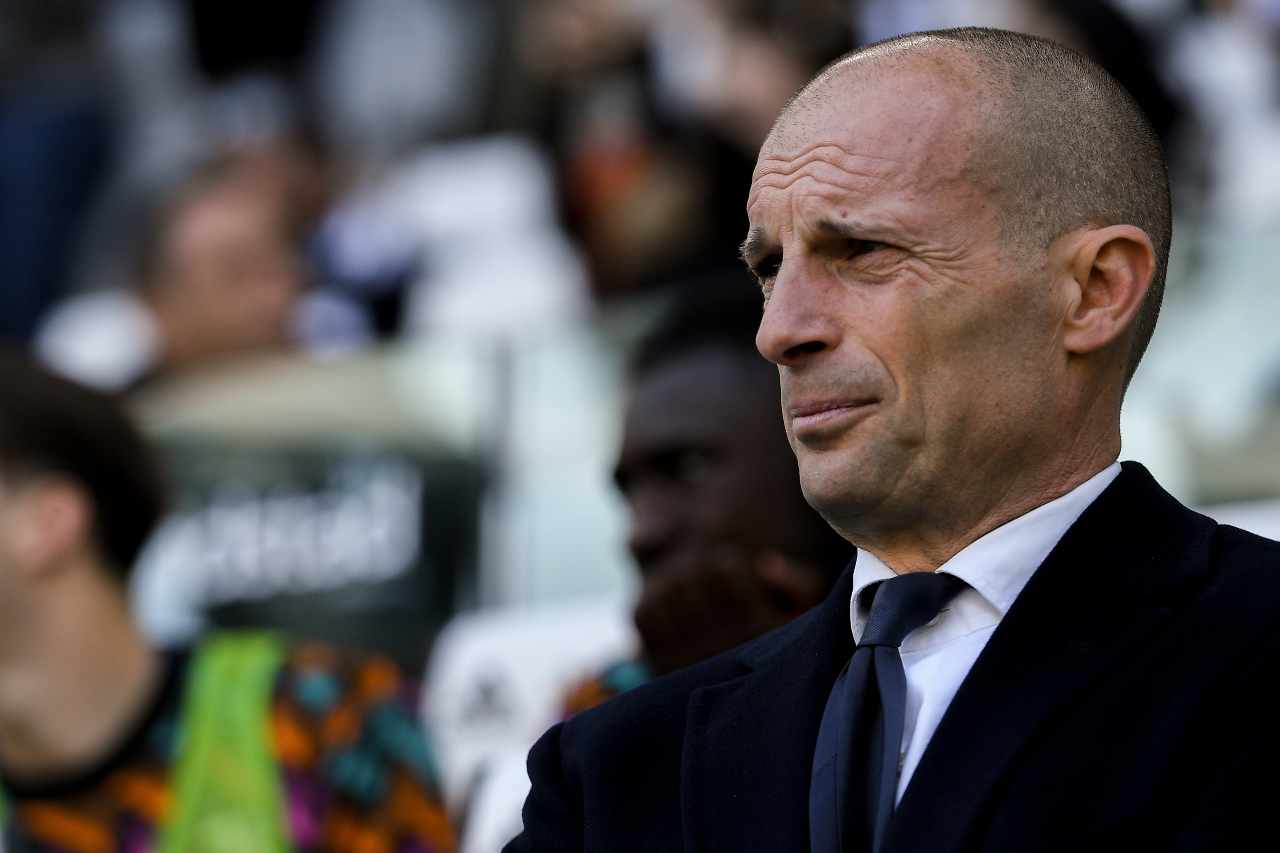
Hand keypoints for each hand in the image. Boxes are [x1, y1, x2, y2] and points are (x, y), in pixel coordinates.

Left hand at [634, 546, 828, 675]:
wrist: (744, 713)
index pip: (727, 567)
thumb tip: (765, 564)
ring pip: (666, 591)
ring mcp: (688, 658)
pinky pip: (644, 616)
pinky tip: (669, 608)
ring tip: (686, 588)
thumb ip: (796, 582)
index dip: (727, 562)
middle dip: (698, 566)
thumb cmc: (778, 647)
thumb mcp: (803, 614)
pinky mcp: (662, 668)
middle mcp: (724, 645)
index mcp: (759, 629)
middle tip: (705, 574)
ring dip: (673, 581)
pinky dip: (651, 602)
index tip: (733, 571)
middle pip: (692, 574)